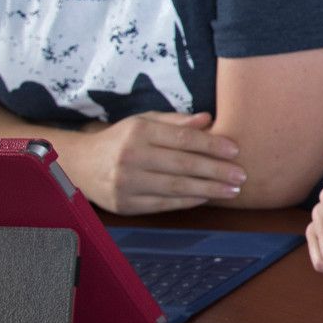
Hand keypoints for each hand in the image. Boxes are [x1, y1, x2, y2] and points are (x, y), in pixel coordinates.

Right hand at [76, 112, 244, 214]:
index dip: (212, 145)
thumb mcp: (144, 122)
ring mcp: (127, 182)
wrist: (80, 165)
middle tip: (242, 175)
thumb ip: (176, 121)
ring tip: (232, 190)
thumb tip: (208, 119)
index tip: (235, 150)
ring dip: (209, 190)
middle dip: (217, 171)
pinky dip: (189, 201)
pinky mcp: (126, 204)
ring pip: (177, 187)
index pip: (184, 138)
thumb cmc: (121, 140)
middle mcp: (131, 156)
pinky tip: (207, 197)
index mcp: (138, 131)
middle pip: (184, 165)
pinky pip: (165, 204)